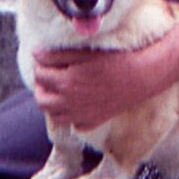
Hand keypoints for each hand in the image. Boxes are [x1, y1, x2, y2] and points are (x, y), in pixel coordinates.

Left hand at [31, 43, 170, 131]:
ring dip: (52, 104)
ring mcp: (83, 115)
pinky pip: (76, 125)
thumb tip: (36, 55)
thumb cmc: (115, 60)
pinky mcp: (96, 120)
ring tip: (58, 92)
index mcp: (66, 83)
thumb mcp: (84, 53)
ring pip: (55, 116)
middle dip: (40, 88)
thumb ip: (57, 55)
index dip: (40, 66)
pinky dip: (71, 117)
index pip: (40, 76)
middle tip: (47, 78)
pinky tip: (76, 104)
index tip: (45, 61)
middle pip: (42, 101)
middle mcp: (71, 103)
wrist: (142, 76)